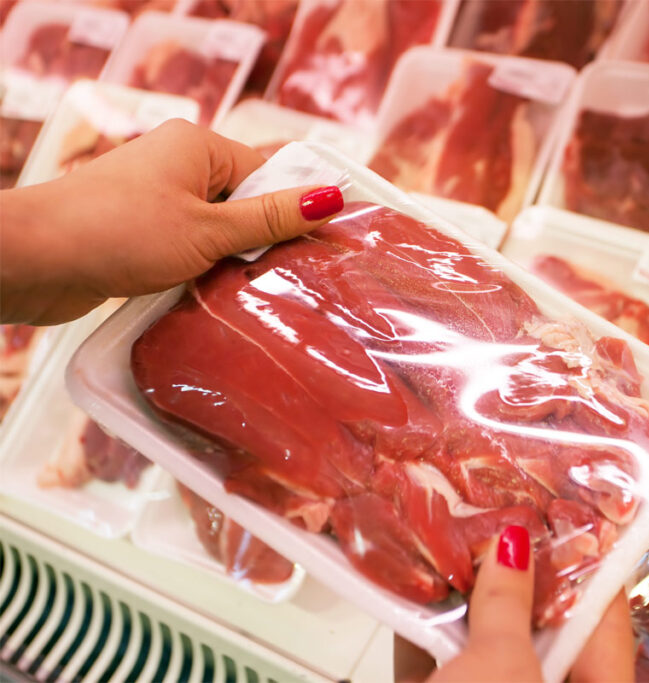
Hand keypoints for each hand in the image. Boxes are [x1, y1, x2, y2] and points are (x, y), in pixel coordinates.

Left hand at [0, 118, 343, 323]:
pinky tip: (213, 295)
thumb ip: (271, 219)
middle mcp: (177, 165)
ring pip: (218, 230)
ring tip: (249, 292)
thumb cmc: (119, 233)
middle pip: (244, 202)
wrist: (34, 261)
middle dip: (261, 241)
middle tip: (285, 278)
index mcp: (198, 146)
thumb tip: (331, 196)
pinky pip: (191, 247)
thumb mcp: (209, 230)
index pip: (267, 173)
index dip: (292, 210)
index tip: (318, 249)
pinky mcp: (140, 231)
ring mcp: (156, 198)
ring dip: (231, 261)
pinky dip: (203, 270)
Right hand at [394, 525, 635, 682]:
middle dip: (515, 569)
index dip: (585, 558)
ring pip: (490, 644)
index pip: (604, 617)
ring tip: (457, 527)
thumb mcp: (500, 671)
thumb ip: (508, 603)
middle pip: (543, 626)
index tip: (559, 506)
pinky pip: (447, 663)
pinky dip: (433, 627)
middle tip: (497, 508)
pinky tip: (416, 578)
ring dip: (469, 593)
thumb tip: (513, 542)